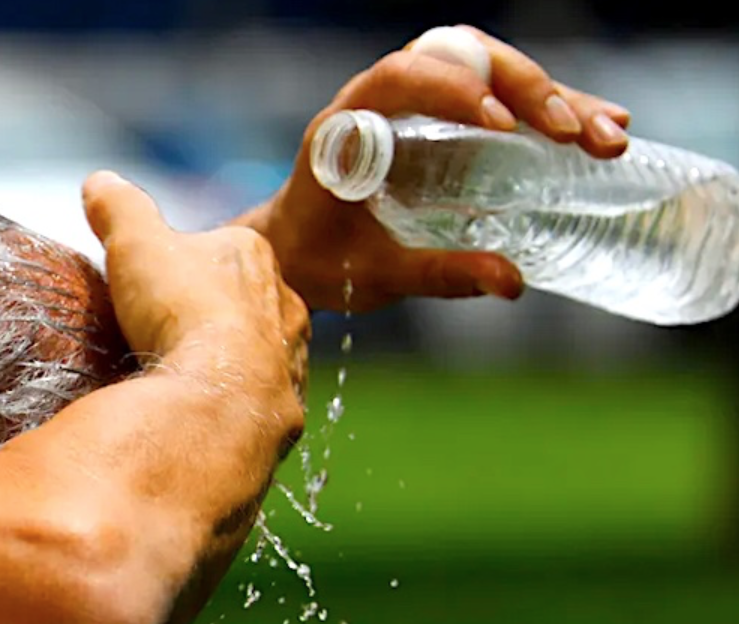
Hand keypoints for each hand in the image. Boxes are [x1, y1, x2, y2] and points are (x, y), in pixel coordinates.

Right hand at [83, 170, 308, 416]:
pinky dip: (238, 401)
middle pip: (244, 300)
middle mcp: (284, 302)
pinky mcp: (288, 406)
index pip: (221, 248)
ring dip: (231, 359)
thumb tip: (99, 182)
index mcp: (252, 254)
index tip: (159, 282)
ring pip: (260, 350)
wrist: (221, 394)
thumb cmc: (183, 310)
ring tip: (190, 376)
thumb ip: (119, 208)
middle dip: (214, 312)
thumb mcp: (136, 243)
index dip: (187, 263)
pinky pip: (262, 398)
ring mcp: (292, 357)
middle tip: (171, 332)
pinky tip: (209, 410)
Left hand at [244, 24, 632, 312]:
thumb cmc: (320, 262)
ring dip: (556, 99)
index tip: (501, 125)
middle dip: (530, 91)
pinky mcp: (450, 123)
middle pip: (466, 61)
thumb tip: (512, 282)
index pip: (403, 75)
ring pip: (496, 74)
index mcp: (348, 120)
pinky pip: (505, 101)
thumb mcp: (374, 274)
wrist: (293, 258)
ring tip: (609, 136)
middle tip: (578, 134)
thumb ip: (437, 274)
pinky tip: (599, 134)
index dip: (455, 90)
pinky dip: (551, 115)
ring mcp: (423, 104)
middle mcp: (386, 97)